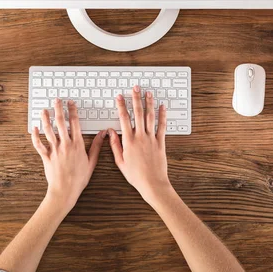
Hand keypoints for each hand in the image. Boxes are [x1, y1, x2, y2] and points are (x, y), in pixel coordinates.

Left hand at [31, 99, 106, 211]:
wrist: (65, 190)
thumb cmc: (79, 178)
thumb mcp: (92, 161)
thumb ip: (97, 146)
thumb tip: (103, 133)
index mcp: (77, 145)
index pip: (75, 123)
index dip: (72, 111)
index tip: (71, 103)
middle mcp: (65, 145)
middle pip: (61, 122)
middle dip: (58, 109)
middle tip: (57, 100)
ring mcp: (54, 150)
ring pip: (48, 130)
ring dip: (45, 118)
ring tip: (44, 110)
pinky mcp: (46, 156)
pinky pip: (38, 144)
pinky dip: (35, 136)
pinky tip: (34, 128)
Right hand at [108, 85, 171, 204]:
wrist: (152, 183)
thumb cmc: (135, 175)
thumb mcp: (120, 161)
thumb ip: (115, 145)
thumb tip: (110, 132)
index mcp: (128, 141)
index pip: (123, 118)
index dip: (121, 106)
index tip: (120, 97)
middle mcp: (140, 137)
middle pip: (138, 113)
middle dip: (136, 99)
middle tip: (135, 88)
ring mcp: (151, 139)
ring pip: (150, 117)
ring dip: (149, 103)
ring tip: (148, 93)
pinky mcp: (161, 142)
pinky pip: (162, 126)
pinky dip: (162, 115)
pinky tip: (162, 107)